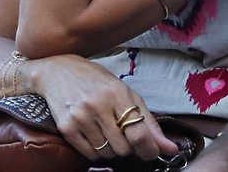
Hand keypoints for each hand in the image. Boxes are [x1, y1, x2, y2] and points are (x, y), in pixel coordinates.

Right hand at [25, 54, 177, 161]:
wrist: (57, 72)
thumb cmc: (95, 80)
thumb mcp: (124, 92)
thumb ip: (148, 120)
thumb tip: (169, 147)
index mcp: (116, 93)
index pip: (138, 132)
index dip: (149, 148)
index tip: (152, 152)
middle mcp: (97, 105)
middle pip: (124, 148)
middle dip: (128, 146)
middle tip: (123, 133)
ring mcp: (80, 118)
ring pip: (107, 154)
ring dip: (112, 149)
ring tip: (107, 131)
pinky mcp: (67, 128)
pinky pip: (90, 155)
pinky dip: (97, 151)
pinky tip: (95, 135)